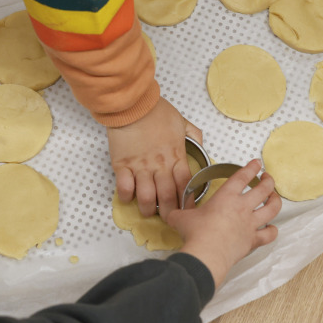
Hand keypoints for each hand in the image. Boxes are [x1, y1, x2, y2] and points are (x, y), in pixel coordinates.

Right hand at [107, 97, 200, 217]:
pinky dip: (126, 196)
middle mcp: (160, 165)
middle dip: (170, 212)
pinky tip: (129, 197)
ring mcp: (140, 166)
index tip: (187, 209)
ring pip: (146, 197)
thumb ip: (193, 135)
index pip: (185, 184)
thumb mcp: (181, 121)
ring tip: (148, 211)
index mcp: (176, 155)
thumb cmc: (156, 110)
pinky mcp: (122, 164)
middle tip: (169, 218)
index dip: (188, 200)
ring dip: (147, 208)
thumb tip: (200, 145)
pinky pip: (124, 187)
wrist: (132, 104)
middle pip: (168, 196)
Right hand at [165, 160, 280, 287]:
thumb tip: (170, 214)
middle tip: (267, 178)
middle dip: (268, 180)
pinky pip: (269, 234)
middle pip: (264, 189)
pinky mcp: (253, 240)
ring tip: (274, 198)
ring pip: (272, 208)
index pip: (242, 176)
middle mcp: (242, 207)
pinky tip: (271, 228)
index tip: (257, 163)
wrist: (207, 254)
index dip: (251, 168)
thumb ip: (179, 214)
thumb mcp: (181, 218)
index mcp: (226, 196)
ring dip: (275, 201)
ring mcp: (250, 224)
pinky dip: (273, 230)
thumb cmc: (196, 233)